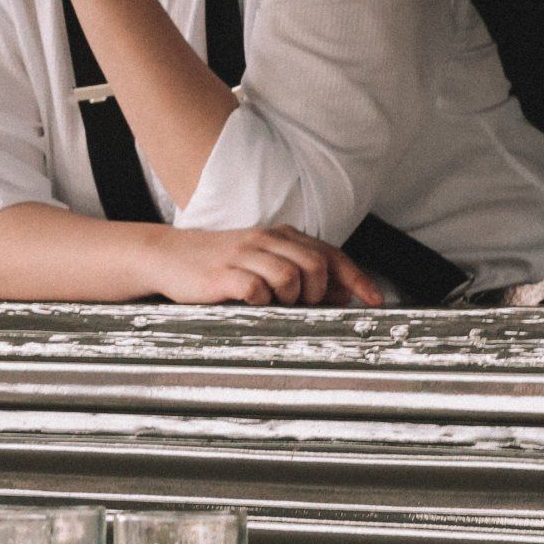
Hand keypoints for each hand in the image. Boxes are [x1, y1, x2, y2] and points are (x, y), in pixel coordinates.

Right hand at [145, 225, 385, 308]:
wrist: (168, 256)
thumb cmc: (221, 264)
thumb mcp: (265, 263)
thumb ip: (303, 274)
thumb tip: (343, 293)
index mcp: (280, 237)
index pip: (330, 254)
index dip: (357, 278)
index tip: (375, 301)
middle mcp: (266, 241)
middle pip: (316, 265)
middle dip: (320, 293)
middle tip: (304, 306)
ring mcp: (243, 257)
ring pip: (290, 276)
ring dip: (291, 298)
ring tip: (274, 304)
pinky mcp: (222, 275)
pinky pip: (255, 289)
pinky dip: (261, 301)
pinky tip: (251, 304)